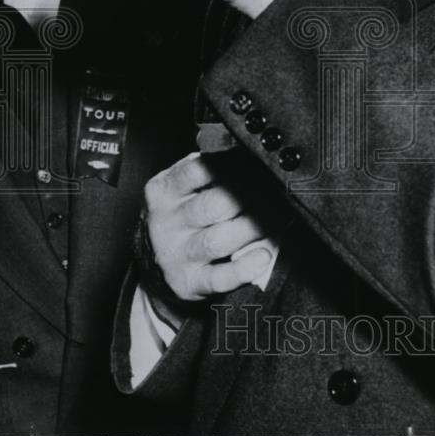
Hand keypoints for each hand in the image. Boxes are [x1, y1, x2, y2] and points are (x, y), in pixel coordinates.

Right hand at [144, 152, 274, 301]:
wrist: (154, 261)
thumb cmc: (181, 215)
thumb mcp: (182, 187)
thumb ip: (208, 168)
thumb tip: (249, 153)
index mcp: (164, 190)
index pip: (198, 170)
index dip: (234, 165)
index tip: (259, 163)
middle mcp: (167, 222)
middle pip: (214, 206)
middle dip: (252, 198)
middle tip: (277, 193)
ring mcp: (176, 255)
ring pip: (218, 241)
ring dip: (254, 229)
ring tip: (279, 220)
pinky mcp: (188, 283)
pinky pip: (219, 278)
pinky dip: (244, 268)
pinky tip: (263, 256)